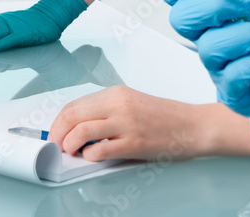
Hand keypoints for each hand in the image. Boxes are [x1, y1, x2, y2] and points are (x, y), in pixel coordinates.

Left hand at [48, 86, 229, 161]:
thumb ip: (107, 110)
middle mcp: (119, 104)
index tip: (55, 133)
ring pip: (80, 131)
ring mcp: (126, 123)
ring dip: (69, 145)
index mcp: (116, 93)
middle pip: (72, 116)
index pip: (74, 104)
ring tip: (73, 152)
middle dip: (57, 134)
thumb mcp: (132, 103)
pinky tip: (94, 156)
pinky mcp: (134, 143)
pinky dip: (90, 156)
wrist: (193, 125)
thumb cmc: (165, 117)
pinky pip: (99, 150)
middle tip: (57, 145)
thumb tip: (77, 125)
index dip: (58, 122)